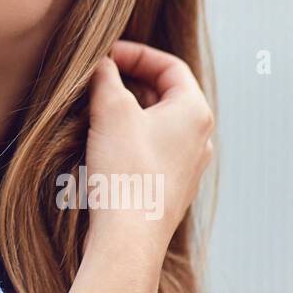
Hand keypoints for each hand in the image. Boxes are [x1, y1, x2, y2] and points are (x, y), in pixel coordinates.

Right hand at [79, 40, 214, 257]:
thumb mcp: (110, 109)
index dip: (136, 54)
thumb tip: (101, 63)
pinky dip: (127, 140)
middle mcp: (199, 139)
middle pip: (164, 95)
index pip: (170, 66)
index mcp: (194, 113)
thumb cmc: (125, 172)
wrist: (127, 238)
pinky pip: (150, 153)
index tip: (105, 55)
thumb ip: (105, 77)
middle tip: (96, 80)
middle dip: (128, 83)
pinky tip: (100, 147)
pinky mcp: (169, 191)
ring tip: (93, 111)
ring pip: (155, 125)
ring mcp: (187, 168)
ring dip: (125, 112)